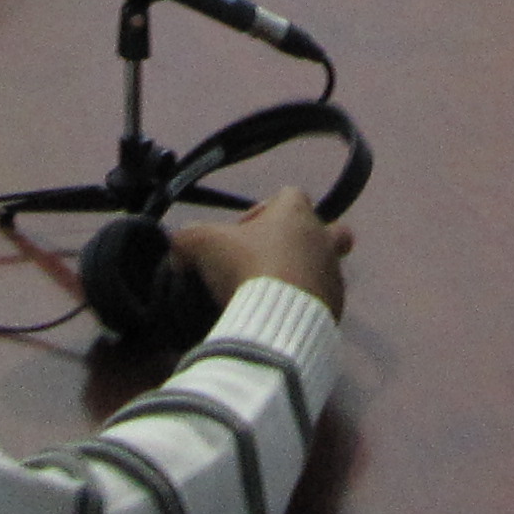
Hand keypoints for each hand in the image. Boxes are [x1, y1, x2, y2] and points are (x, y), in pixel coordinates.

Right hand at [170, 183, 352, 320]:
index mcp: (296, 213)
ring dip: (300, 276)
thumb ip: (186, 239)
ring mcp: (333, 275)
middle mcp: (322, 239)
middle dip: (302, 241)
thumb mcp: (201, 244)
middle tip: (271, 260)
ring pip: (323, 267)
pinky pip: (321, 301)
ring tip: (268, 296)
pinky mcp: (335, 308)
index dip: (262, 210)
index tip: (240, 235)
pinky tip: (278, 318)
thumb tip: (179, 252)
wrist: (278, 319)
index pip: (289, 194)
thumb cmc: (245, 267)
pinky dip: (303, 306)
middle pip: (326, 229)